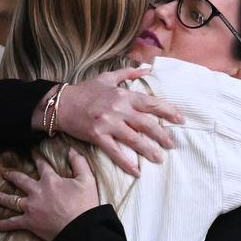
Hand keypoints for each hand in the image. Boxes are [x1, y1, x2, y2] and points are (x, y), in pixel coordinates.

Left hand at [0, 149, 98, 240]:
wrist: (80, 229)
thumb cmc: (84, 205)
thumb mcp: (87, 180)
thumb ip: (79, 163)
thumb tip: (72, 150)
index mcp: (50, 180)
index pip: (41, 165)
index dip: (36, 157)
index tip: (31, 152)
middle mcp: (37, 191)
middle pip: (20, 180)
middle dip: (11, 175)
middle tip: (3, 172)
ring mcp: (31, 207)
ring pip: (12, 200)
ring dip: (2, 197)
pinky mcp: (29, 222)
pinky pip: (14, 223)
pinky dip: (5, 224)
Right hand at [37, 66, 183, 176]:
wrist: (60, 103)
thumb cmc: (84, 91)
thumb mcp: (107, 77)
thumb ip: (128, 72)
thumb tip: (147, 69)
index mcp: (123, 95)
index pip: (151, 103)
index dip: (168, 112)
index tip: (180, 120)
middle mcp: (118, 109)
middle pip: (147, 123)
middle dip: (162, 135)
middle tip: (172, 145)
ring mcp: (108, 123)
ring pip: (134, 139)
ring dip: (149, 150)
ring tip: (159, 158)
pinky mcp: (97, 136)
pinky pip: (115, 152)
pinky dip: (126, 163)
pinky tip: (136, 172)